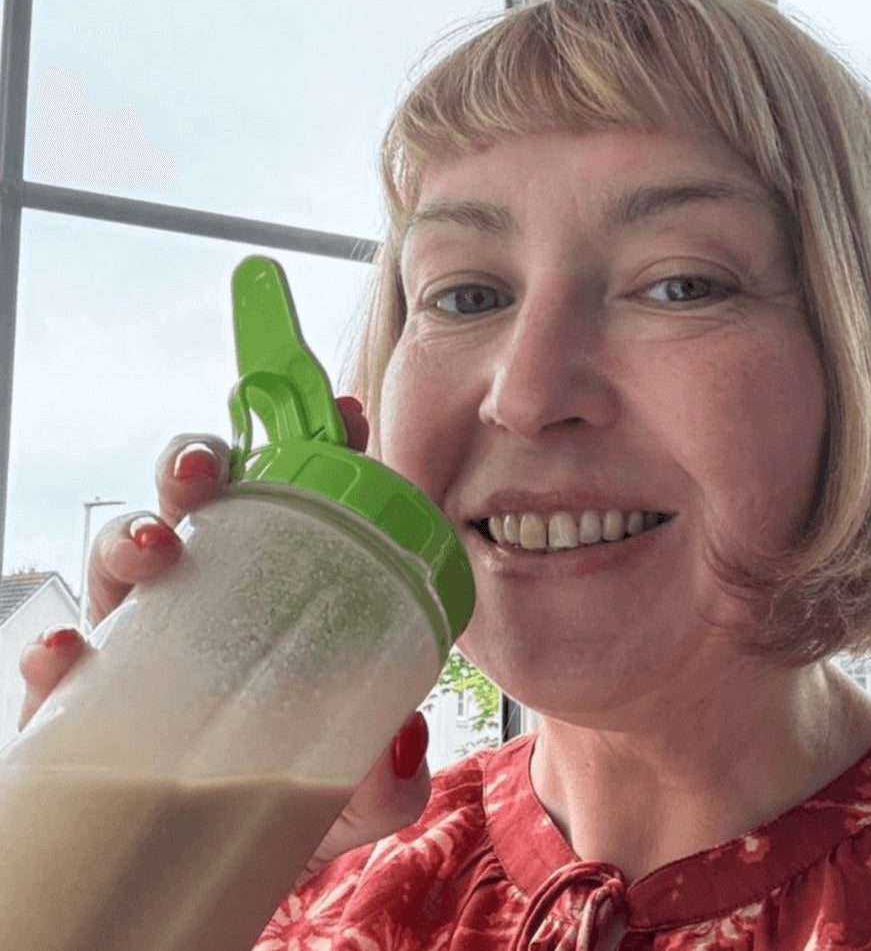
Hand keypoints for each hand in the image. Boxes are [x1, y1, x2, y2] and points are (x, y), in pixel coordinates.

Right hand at [18, 396, 429, 869]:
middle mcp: (207, 607)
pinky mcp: (81, 707)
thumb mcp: (352, 794)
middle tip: (210, 473)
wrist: (214, 870)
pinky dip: (56, 653)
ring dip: (130, 537)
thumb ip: (388, 778)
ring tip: (154, 546)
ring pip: (123, 561)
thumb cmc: (288, 805)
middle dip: (197, 467)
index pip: (297, 509)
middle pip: (196, 510)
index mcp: (276, 602)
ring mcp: (142, 648)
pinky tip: (65, 654)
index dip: (318, 451)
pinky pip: (58, 666)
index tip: (343, 414)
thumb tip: (401, 740)